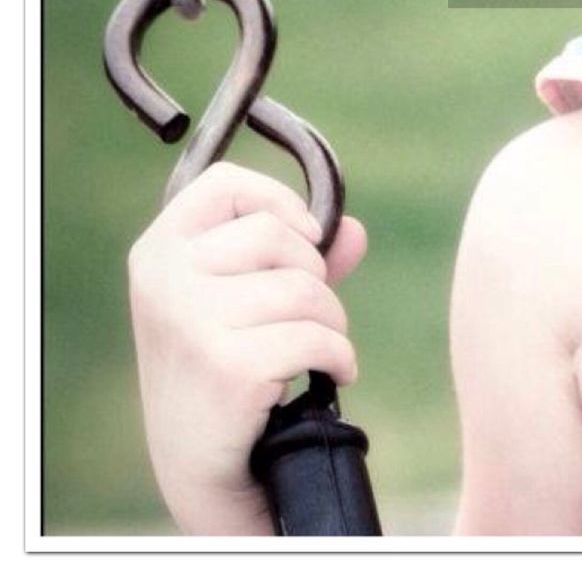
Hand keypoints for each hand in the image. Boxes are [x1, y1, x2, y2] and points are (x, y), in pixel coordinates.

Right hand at [127, 160, 367, 533]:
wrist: (200, 465)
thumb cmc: (224, 366)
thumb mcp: (246, 300)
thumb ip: (299, 259)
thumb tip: (355, 232)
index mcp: (159, 251)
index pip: (222, 183)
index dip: (276, 199)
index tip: (304, 234)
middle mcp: (165, 280)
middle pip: (278, 235)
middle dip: (314, 274)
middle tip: (306, 313)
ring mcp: (192, 322)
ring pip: (306, 289)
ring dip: (332, 322)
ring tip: (316, 348)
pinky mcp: (228, 366)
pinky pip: (318, 337)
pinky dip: (340, 357)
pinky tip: (331, 374)